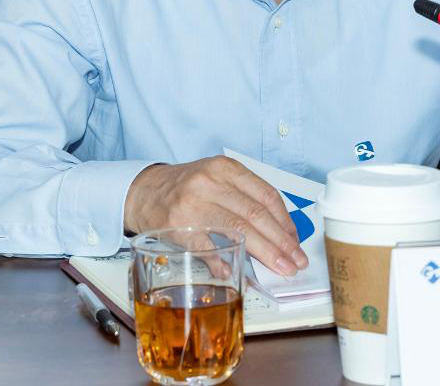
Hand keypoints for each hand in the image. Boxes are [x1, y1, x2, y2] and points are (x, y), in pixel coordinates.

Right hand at [124, 156, 308, 276]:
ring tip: (281, 267)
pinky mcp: (178, 226)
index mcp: (226, 168)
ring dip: (265, 253)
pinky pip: (209, 248)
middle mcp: (211, 182)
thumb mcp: (217, 178)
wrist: (143, 192)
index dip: (285, 222)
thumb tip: (279, 231)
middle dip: (282, 242)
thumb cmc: (187, 188)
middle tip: (296, 261)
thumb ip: (245, 197)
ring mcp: (194, 204)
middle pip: (257, 215)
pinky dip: (225, 261)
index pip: (267, 195)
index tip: (295, 242)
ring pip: (240, 230)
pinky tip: (236, 271)